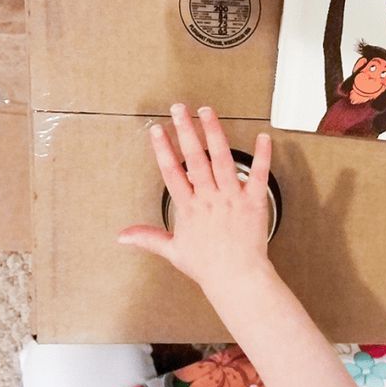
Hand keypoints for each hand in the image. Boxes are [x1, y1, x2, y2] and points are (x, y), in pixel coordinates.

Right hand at [118, 105, 271, 297]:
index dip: (163, 149)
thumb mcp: (173, 251)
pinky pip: (259, 175)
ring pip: (222, 159)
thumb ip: (148, 237)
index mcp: (189, 208)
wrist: (237, 278)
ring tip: (207, 112)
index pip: (171, 172)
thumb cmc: (208, 266)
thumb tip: (122, 236)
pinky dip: (262, 155)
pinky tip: (263, 136)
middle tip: (179, 109)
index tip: (157, 129)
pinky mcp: (254, 202)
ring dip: (214, 133)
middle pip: (194, 159)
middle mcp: (209, 199)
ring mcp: (232, 198)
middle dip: (185, 131)